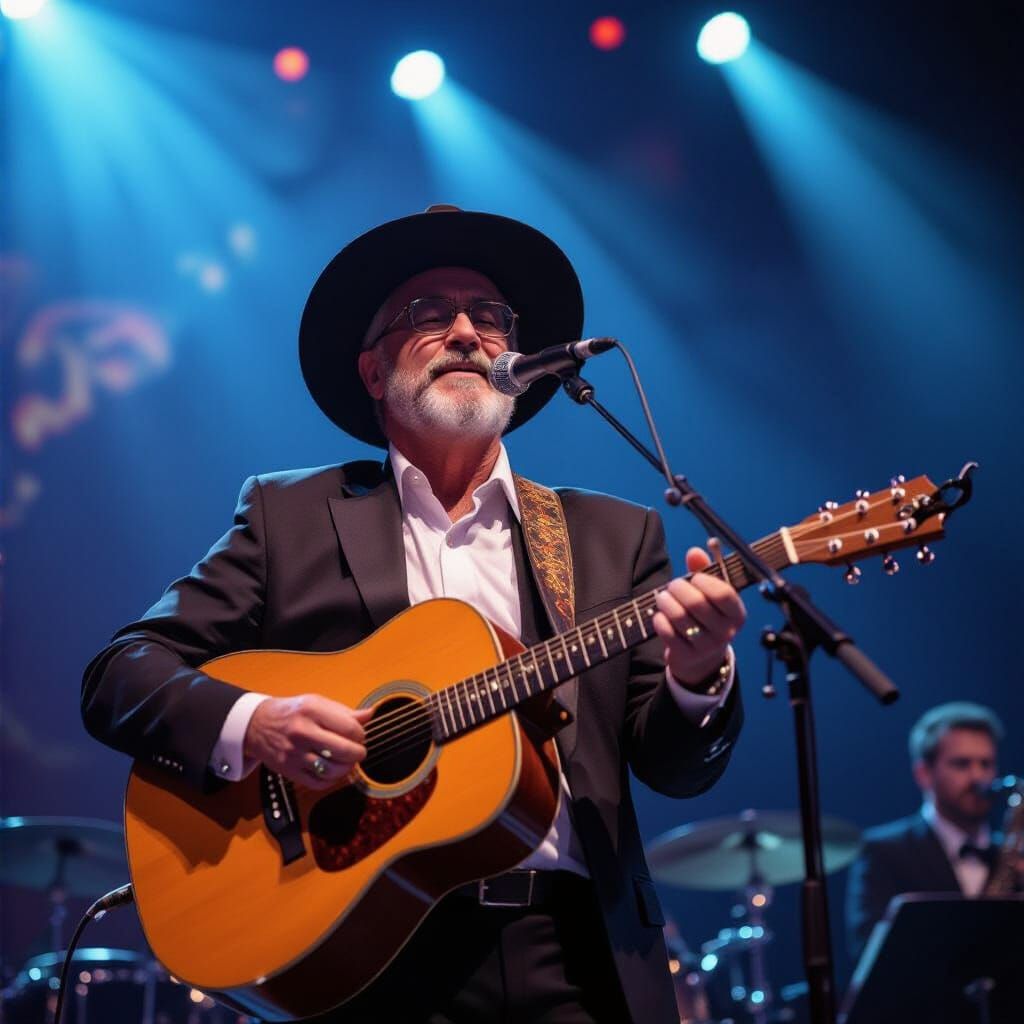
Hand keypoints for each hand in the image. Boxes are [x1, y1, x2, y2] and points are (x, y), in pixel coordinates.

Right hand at [243, 694, 372, 789]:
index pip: (350, 728)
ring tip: (347, 761)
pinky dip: (332, 780)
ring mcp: (294, 754)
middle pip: (344, 751)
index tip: (359, 735)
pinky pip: (318, 783)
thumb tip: (370, 714)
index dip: (361, 734)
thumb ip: (345, 712)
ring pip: (333, 770)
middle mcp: (302, 732)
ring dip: (347, 768)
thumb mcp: (317, 703)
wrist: (257, 725)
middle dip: (358, 753)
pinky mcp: (289, 771)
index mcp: (312, 711)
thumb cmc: (292, 712)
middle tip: (358, 751)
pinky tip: (333, 771)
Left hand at [652, 547, 746, 686]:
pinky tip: (660, 615)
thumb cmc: (706, 616)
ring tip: (663, 597)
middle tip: (672, 586)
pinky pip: (668, 633)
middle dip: (679, 589)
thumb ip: (703, 570)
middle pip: (697, 603)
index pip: (724, 594)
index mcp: (736, 613)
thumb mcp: (710, 594)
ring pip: (680, 617)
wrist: (701, 658)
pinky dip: (660, 620)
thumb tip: (695, 552)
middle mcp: (725, 631)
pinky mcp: (687, 655)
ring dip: (666, 602)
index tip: (695, 577)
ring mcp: (706, 646)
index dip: (705, 581)